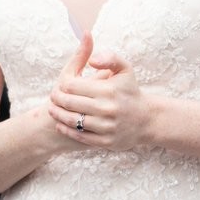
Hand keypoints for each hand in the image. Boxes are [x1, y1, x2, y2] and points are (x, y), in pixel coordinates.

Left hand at [48, 33, 146, 149]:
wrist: (147, 119)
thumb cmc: (130, 91)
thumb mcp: (125, 69)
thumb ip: (109, 58)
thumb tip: (92, 59)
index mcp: (108, 90)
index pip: (72, 86)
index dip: (61, 85)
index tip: (59, 85)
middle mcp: (107, 109)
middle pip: (69, 102)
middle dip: (56, 99)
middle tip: (52, 97)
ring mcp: (106, 127)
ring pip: (72, 120)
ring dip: (57, 114)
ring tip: (52, 109)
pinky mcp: (106, 141)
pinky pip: (79, 136)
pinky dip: (66, 130)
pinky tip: (60, 124)